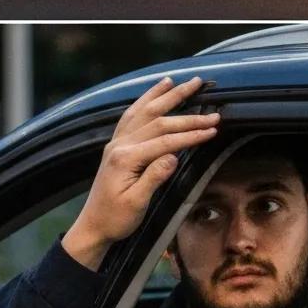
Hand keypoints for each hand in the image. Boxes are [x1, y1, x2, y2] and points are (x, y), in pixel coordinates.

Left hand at [62, 76, 219, 269]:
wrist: (93, 225)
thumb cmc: (116, 218)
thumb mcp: (137, 203)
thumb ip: (153, 178)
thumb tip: (174, 156)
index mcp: (125, 158)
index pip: (164, 141)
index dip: (190, 135)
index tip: (213, 130)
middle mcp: (119, 145)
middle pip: (157, 122)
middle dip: (187, 115)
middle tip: (214, 111)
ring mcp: (116, 143)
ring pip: (143, 112)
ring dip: (164, 96)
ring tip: (182, 82)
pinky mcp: (116, 145)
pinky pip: (131, 116)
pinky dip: (144, 101)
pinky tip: (154, 93)